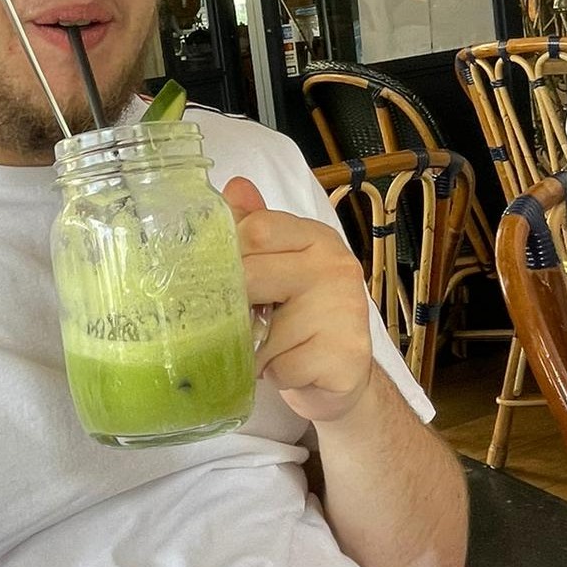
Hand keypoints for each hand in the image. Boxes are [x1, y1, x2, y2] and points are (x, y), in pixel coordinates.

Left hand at [223, 176, 372, 423]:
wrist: (342, 379)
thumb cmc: (299, 320)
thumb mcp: (275, 268)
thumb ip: (253, 229)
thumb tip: (234, 186)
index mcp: (315, 237)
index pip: (256, 229)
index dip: (228, 258)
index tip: (220, 281)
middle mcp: (336, 265)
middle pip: (251, 273)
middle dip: (233, 306)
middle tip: (237, 321)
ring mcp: (346, 309)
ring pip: (263, 328)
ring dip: (253, 348)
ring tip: (269, 348)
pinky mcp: (346, 355)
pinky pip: (282, 366)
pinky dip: (275, 375)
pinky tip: (290, 370)